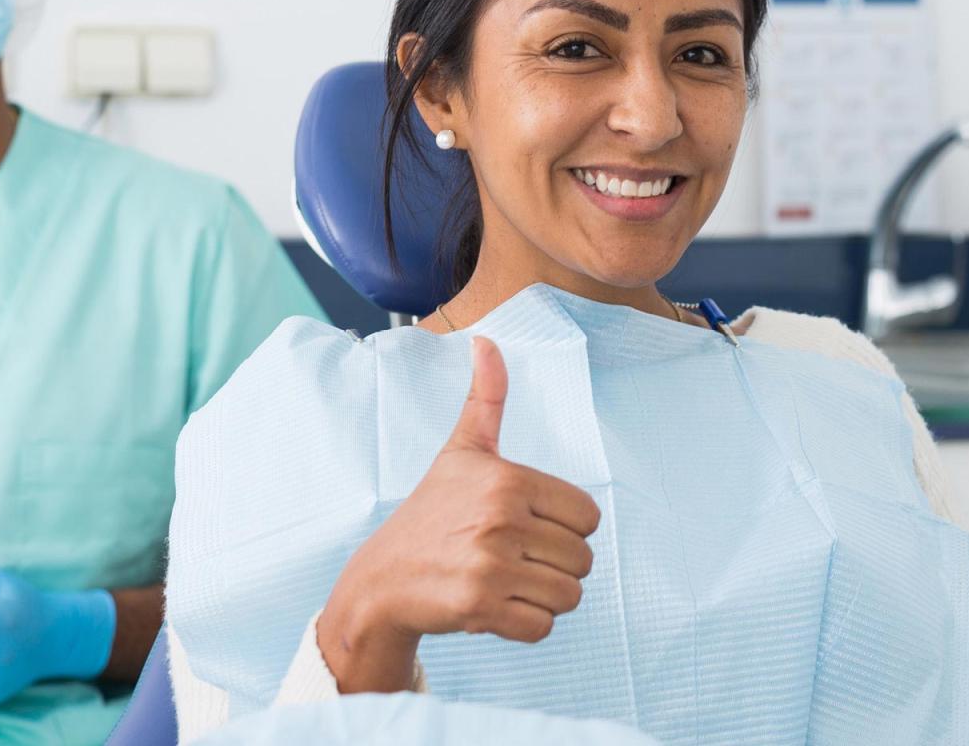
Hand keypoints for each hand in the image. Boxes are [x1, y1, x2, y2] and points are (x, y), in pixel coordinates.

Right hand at [318, 336, 601, 690]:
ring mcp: (490, 565)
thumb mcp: (460, 452)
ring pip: (569, 596)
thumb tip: (486, 340)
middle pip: (584, 560)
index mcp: (508, 479)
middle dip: (553, 566)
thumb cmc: (430, 513)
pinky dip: (524, 625)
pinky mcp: (479, 608)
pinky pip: (543, 627)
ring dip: (542, 597)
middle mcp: (501, 519)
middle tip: (511, 559)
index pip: (588, 517)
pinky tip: (494, 607)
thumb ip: (486, 399)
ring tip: (504, 582)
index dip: (563, 528)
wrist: (380, 580)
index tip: (524, 527)